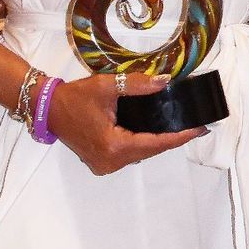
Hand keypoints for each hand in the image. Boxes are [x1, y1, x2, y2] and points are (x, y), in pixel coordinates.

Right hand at [43, 74, 204, 177]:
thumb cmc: (75, 98)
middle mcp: (111, 162)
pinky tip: (155, 133)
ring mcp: (105, 166)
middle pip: (150, 151)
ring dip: (157, 143)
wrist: (48, 109)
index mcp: (114, 146)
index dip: (180, 136)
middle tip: (195, 126)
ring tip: (179, 128)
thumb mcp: (107, 87)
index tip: (201, 129)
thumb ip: (137, 85)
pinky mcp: (101, 163)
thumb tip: (165, 82)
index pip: (156, 143)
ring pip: (140, 155)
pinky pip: (129, 155)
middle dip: (172, 139)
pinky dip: (142, 145)